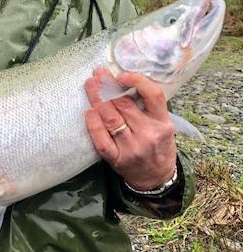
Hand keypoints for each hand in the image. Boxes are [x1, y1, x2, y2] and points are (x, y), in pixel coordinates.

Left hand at [84, 68, 176, 190]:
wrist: (156, 178)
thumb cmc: (157, 144)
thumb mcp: (162, 123)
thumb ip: (147, 105)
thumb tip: (122, 79)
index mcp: (162, 122)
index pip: (153, 95)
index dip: (136, 80)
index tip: (121, 74)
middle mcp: (148, 134)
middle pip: (124, 105)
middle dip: (108, 87)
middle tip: (98, 74)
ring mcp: (132, 148)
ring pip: (111, 119)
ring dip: (97, 100)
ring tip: (90, 85)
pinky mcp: (117, 159)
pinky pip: (101, 140)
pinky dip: (93, 125)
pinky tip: (88, 112)